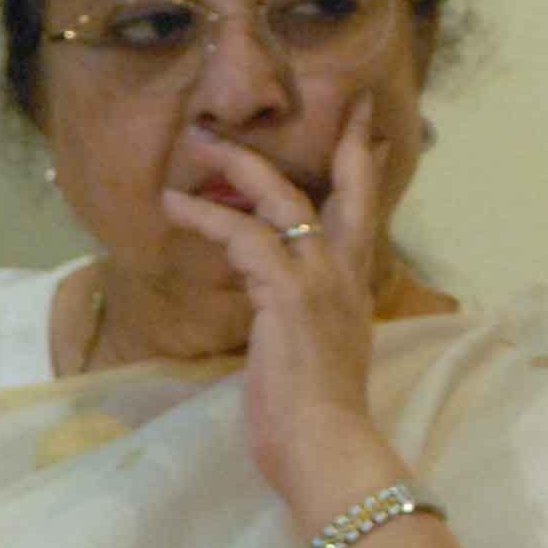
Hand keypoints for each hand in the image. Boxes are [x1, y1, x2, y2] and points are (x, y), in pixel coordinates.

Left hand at [158, 96, 395, 518]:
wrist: (329, 446)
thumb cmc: (320, 422)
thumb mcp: (321, 361)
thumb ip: (307, 328)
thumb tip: (284, 320)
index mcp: (355, 293)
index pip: (365, 220)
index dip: (367, 175)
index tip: (372, 138)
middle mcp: (345, 277)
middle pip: (350, 191)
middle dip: (347, 143)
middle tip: (348, 101)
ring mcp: (318, 280)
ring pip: (283, 200)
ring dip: (240, 166)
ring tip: (204, 143)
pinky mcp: (285, 292)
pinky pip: (242, 236)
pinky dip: (206, 216)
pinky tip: (175, 205)